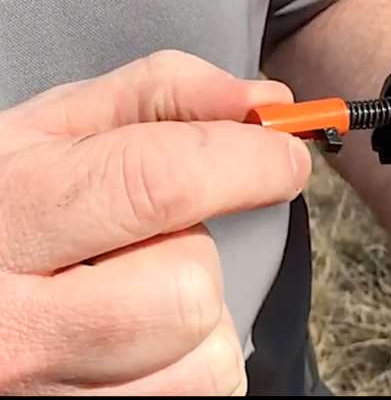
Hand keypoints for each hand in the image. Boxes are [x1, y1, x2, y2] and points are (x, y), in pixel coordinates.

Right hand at [0, 51, 310, 394]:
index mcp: (8, 212)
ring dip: (196, 314)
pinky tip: (135, 334)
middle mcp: (15, 321)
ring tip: (132, 289)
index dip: (248, 163)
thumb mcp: (53, 131)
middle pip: (188, 289)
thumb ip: (161, 99)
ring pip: (206, 358)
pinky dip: (190, 360)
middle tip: (150, 240)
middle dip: (195, 253)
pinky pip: (199, 393)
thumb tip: (261, 106)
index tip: (283, 156)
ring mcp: (44, 387)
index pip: (158, 184)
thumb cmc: (0, 203)